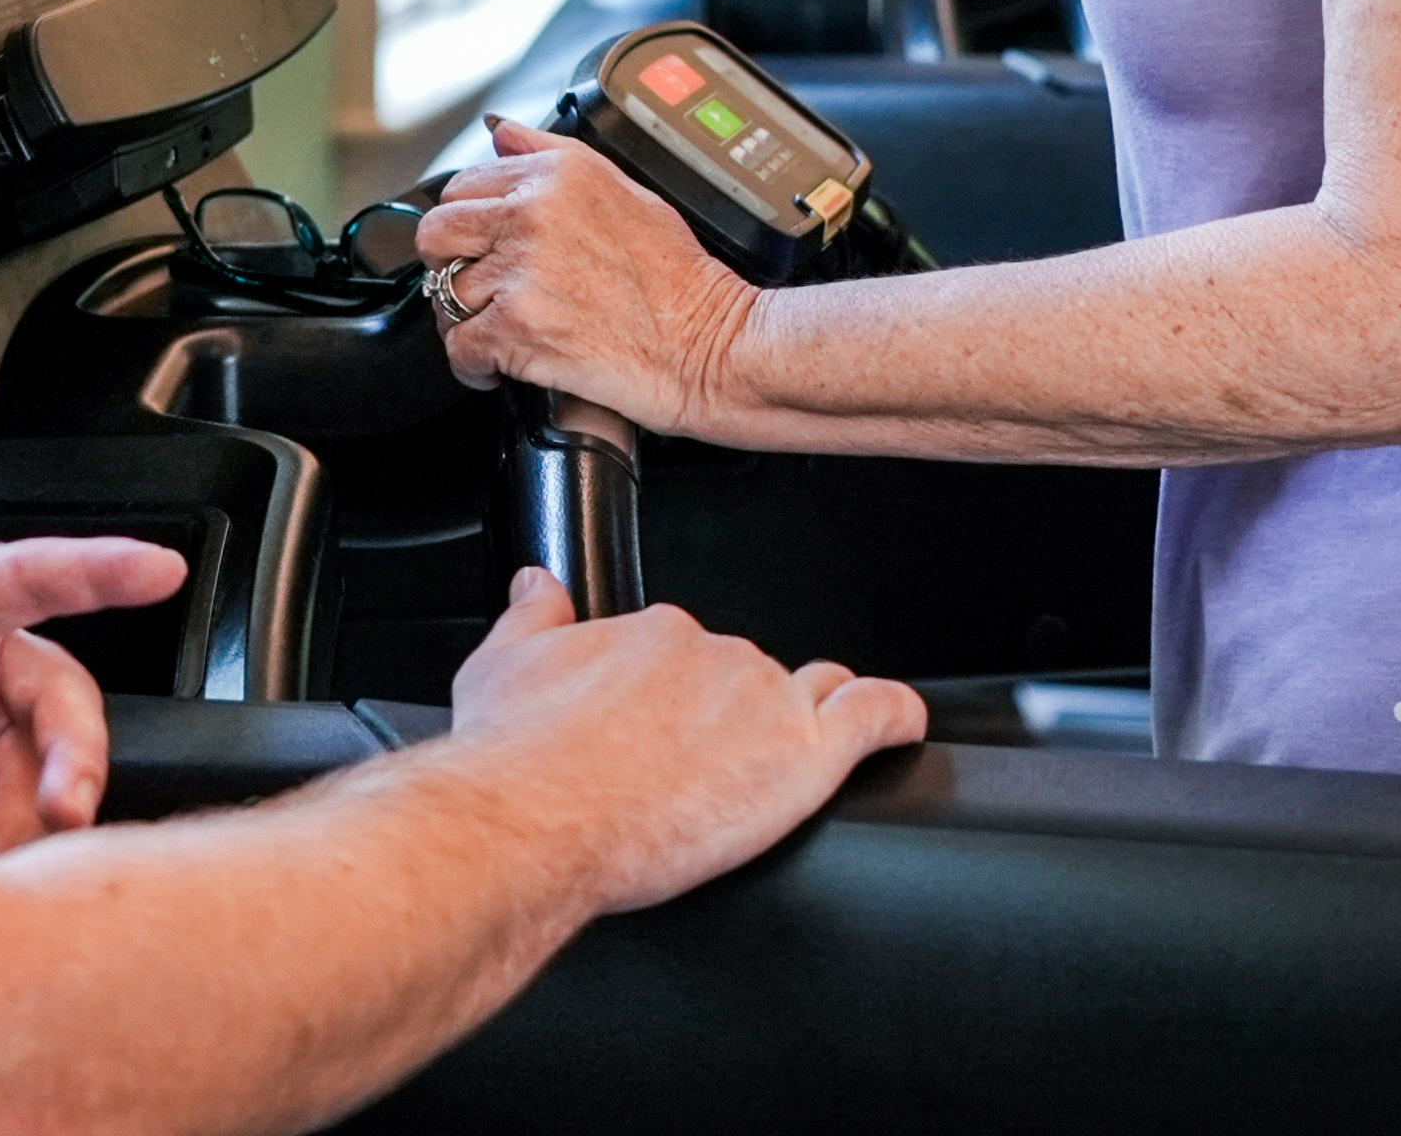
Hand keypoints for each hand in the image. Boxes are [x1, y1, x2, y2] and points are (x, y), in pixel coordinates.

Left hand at [0, 453, 186, 852]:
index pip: (25, 574)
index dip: (96, 569)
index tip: (160, 569)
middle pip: (58, 691)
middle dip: (77, 747)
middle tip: (66, 805)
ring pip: (50, 755)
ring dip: (47, 807)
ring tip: (11, 855)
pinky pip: (21, 805)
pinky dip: (11, 842)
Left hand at [415, 118, 759, 434]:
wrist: (708, 343)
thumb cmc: (678, 277)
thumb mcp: (624, 188)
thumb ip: (550, 155)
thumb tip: (501, 132)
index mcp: (555, 175)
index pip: (462, 185)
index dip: (469, 223)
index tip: (483, 247)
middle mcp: (531, 214)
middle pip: (436, 232)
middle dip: (448, 263)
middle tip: (478, 288)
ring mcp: (520, 271)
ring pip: (443, 294)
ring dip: (464, 320)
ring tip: (501, 331)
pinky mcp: (516, 327)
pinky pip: (459, 347)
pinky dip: (475, 366)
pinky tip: (503, 365)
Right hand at [447, 569, 927, 916]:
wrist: (532, 818)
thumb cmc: (515, 756)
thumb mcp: (500, 665)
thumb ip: (532, 615)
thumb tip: (537, 582)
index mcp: (655, 634)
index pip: (691, 652)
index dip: (681, 695)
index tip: (661, 727)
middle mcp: (717, 654)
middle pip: (749, 678)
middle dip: (732, 717)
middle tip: (693, 772)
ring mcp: (765, 700)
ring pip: (807, 697)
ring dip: (798, 722)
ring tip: (769, 766)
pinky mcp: (804, 754)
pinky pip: (873, 716)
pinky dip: (895, 716)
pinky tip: (900, 724)